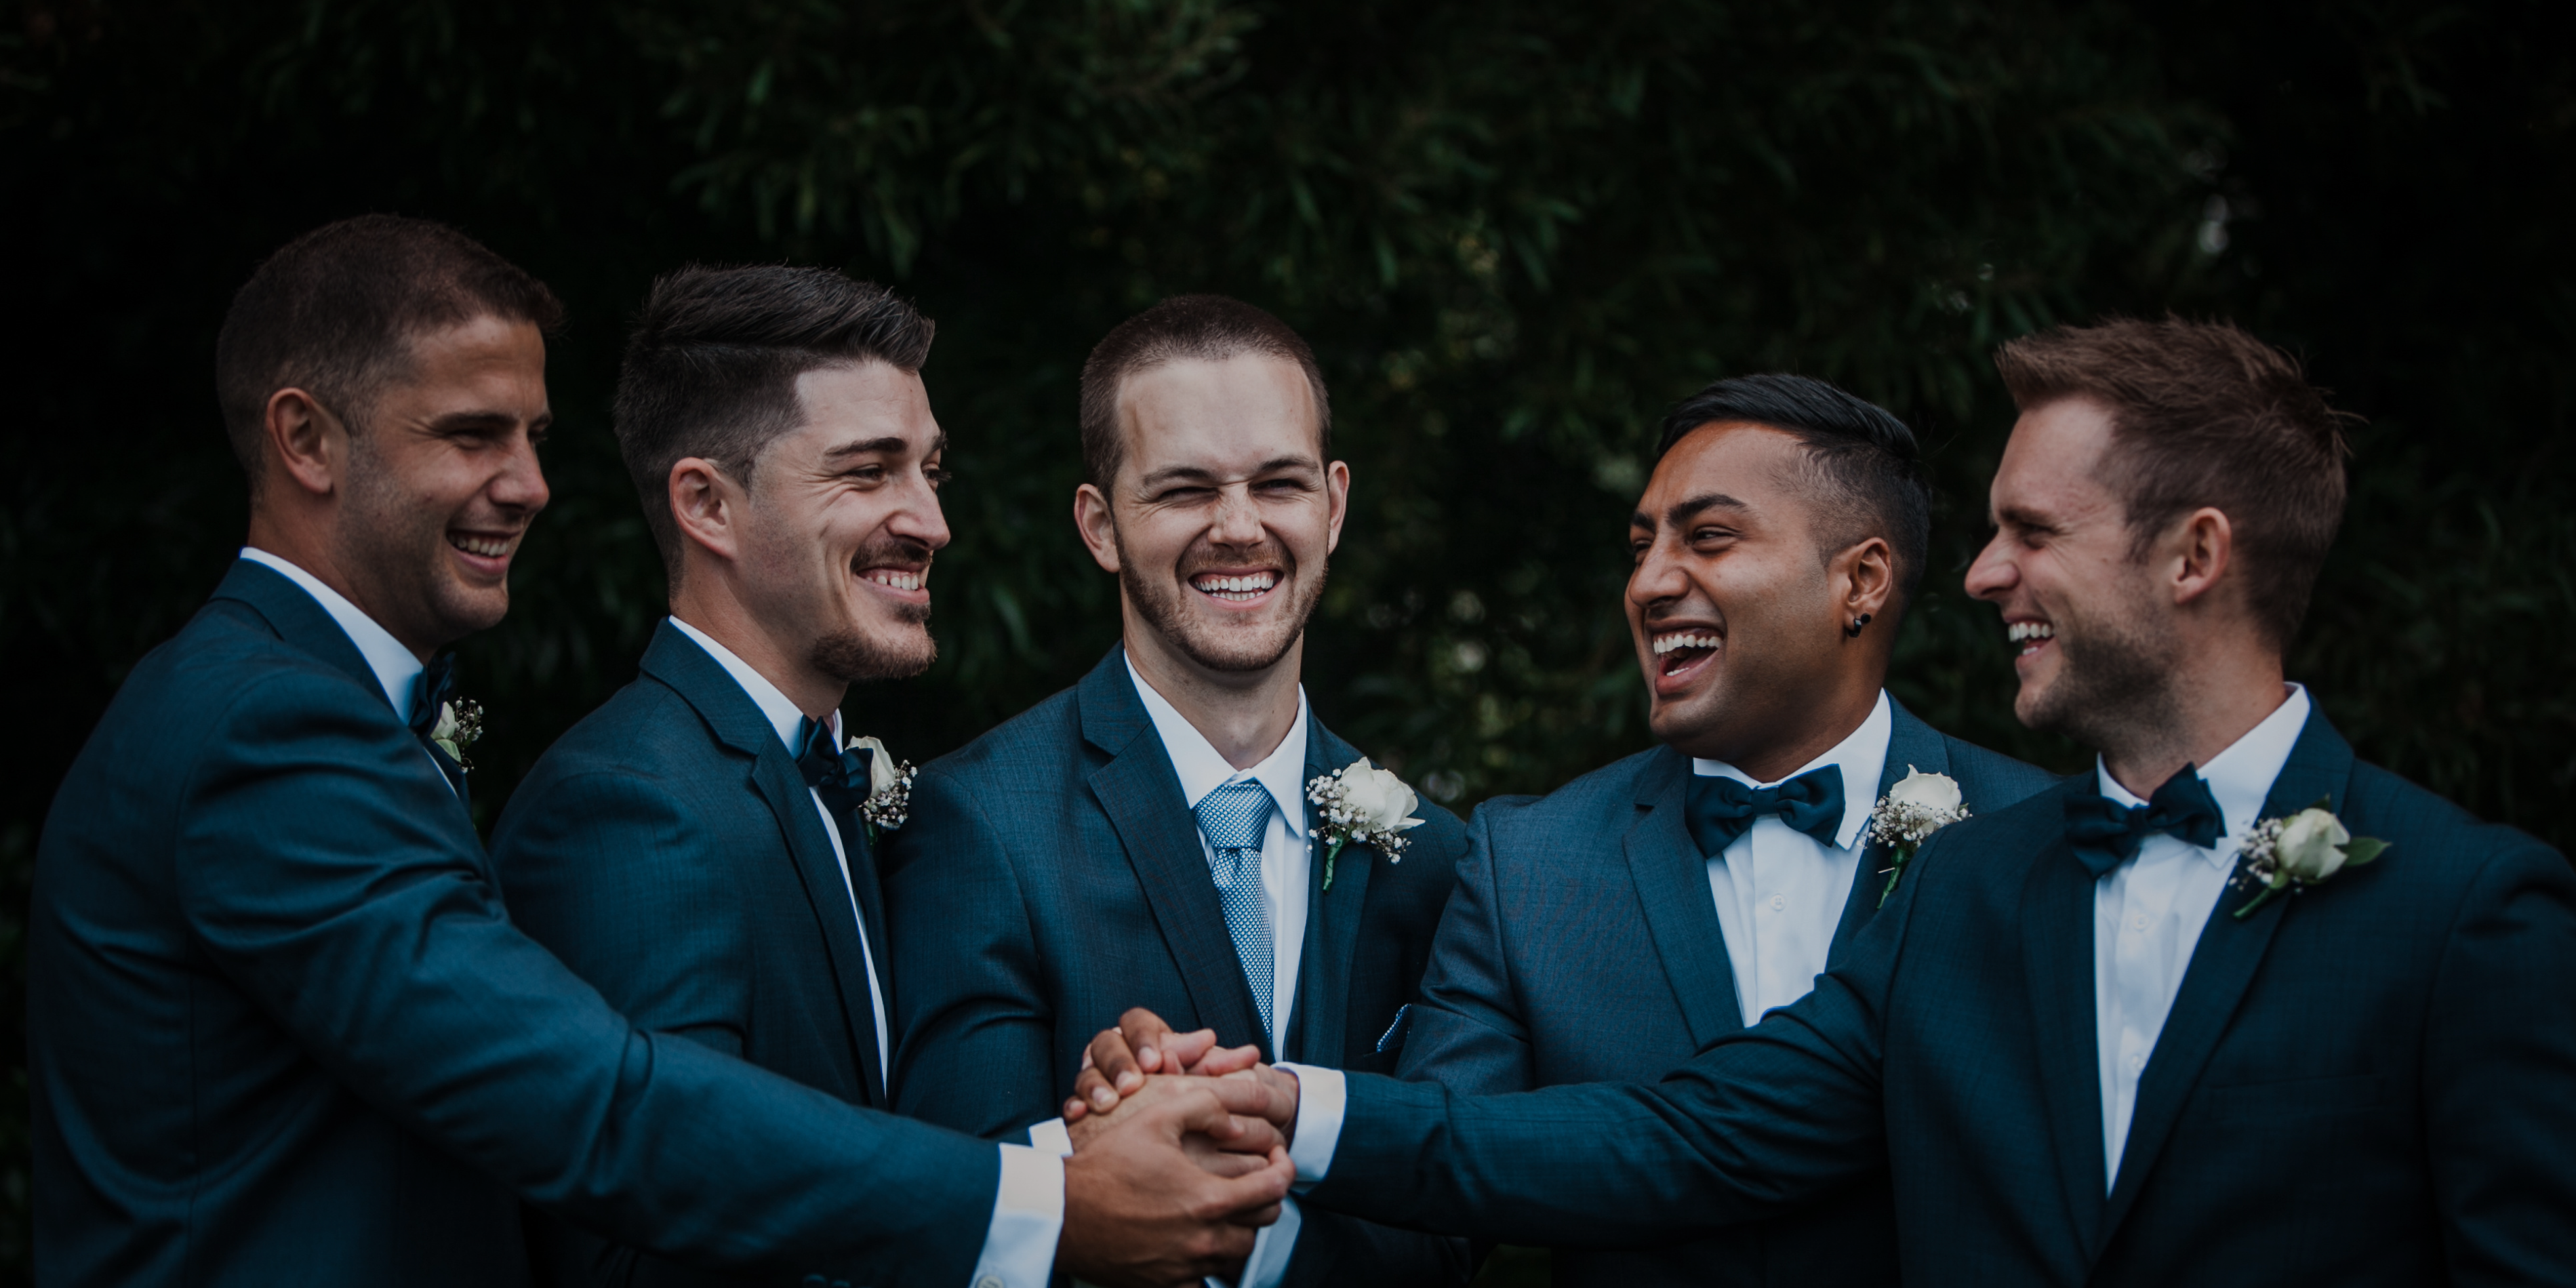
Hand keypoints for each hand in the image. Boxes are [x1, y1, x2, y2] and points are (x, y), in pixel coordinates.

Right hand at [1057, 1078, 1295, 1286]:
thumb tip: (1236, 1119)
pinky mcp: (1166, 1285)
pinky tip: (1194, 1240)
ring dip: (1239, 1227)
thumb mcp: (1156, 1118)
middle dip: (1265, 1197)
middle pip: (1263, 1222)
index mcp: (1209, 1199)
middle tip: (1251, 1178)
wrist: (1063, 1213)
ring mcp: (1186, 1267)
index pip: (1275, 1187)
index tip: (1276, 1157)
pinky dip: (1208, 1261)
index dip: (1285, 1167)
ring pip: (1237, 1252)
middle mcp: (1204, 1240)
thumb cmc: (1107, 1164)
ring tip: (1221, 1205)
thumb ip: (1205, 1106)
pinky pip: (1204, 1280)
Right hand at [1072, 1009, 1297, 1145]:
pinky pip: (1071, 1101)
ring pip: (1084, 1071)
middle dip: (1118, 1062)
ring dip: (1095, 1083)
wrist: (1153, 1132)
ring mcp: (1096, 1078)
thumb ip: (1220, 1066)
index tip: (1157, 1061)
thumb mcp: (1199, 1079)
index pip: (1136, 1022)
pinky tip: (1079, 1114)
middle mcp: (1115, 1054)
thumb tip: (1251, 1054)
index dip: (1145, 1038)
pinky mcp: (1083, 1104)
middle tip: (1132, 1083)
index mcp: (1141, 1038)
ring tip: (1108, 1101)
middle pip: (1105, 1043)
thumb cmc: (1180, 1097)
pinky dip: (1074, 1105)